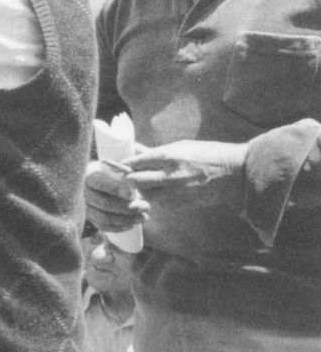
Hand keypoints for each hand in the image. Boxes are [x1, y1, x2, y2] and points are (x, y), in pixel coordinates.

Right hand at [85, 159, 148, 232]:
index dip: (113, 188)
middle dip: (126, 207)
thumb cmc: (128, 170)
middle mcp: (85, 190)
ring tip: (143, 217)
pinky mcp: (92, 218)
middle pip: (102, 202)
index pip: (97, 181)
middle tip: (146, 206)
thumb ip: (132, 161)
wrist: (125, 183)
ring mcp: (87, 205)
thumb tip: (132, 168)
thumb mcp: (130, 163)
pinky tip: (131, 225)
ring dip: (125, 219)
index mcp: (91, 173)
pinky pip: (102, 226)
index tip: (131, 194)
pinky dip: (118, 227)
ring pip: (103, 216)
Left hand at [122, 139, 247, 197]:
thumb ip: (156, 152)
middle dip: (127, 180)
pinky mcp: (182, 204)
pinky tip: (159, 193)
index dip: (122, 165)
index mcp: (170, 155)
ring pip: (145, 195)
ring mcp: (176, 192)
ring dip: (141, 191)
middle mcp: (170, 175)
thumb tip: (134, 150)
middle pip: (134, 181)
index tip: (113, 165)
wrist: (238, 172)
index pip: (135, 162)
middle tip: (124, 178)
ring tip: (142, 185)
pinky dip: (155, 199)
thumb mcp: (182, 146)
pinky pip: (159, 203)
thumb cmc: (209, 154)